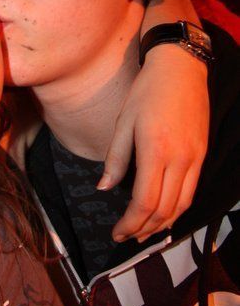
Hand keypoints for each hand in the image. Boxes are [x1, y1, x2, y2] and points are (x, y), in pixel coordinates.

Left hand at [98, 44, 208, 242]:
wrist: (181, 68)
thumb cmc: (147, 91)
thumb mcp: (123, 122)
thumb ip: (115, 158)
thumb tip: (104, 188)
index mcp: (156, 150)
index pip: (145, 202)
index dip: (130, 224)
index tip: (116, 232)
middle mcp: (180, 159)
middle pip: (165, 210)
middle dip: (144, 230)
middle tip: (125, 237)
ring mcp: (195, 158)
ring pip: (182, 205)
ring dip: (162, 224)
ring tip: (142, 232)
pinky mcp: (202, 154)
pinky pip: (191, 191)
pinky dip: (177, 208)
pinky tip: (163, 212)